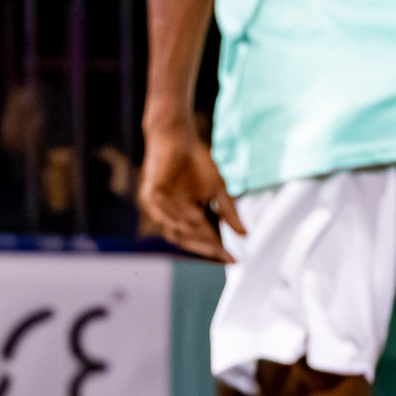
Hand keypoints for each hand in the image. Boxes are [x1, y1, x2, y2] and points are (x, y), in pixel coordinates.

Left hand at [139, 111, 244, 262]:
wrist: (175, 137)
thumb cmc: (196, 162)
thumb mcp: (217, 188)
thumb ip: (228, 211)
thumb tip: (244, 235)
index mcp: (186, 215)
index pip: (200, 237)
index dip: (216, 249)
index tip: (234, 259)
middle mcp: (170, 215)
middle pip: (187, 238)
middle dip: (207, 246)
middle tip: (223, 252)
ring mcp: (159, 206)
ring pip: (176, 229)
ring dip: (195, 235)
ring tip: (214, 240)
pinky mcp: (151, 193)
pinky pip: (162, 211)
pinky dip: (178, 217)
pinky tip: (195, 218)